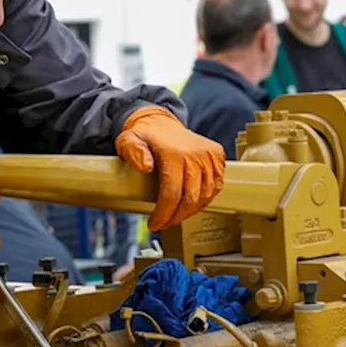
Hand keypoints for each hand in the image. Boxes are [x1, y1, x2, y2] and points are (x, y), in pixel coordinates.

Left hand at [115, 106, 224, 230]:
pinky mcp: (218, 156)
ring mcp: (209, 156)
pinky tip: (192, 204)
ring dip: (191, 211)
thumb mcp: (128, 141)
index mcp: (174, 153)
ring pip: (205, 196)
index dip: (164, 214)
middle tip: (164, 223)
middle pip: (191, 199)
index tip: (154, 224)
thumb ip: (132, 152)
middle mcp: (196, 154)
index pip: (172, 194)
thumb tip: (145, 167)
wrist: (161, 122)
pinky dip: (205, 199)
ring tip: (176, 215)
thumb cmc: (144, 136)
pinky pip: (216, 186)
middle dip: (176, 217)